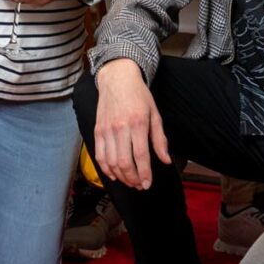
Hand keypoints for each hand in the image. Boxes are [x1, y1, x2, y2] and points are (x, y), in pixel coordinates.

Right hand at [90, 60, 166, 189]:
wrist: (117, 79)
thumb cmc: (139, 96)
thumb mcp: (155, 114)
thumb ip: (160, 139)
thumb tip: (165, 160)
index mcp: (137, 123)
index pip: (140, 156)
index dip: (144, 174)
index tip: (147, 184)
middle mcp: (120, 128)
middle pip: (124, 162)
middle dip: (133, 179)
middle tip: (139, 185)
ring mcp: (106, 130)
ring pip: (111, 162)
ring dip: (121, 177)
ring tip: (130, 181)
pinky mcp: (97, 131)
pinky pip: (100, 156)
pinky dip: (106, 169)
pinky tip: (114, 174)